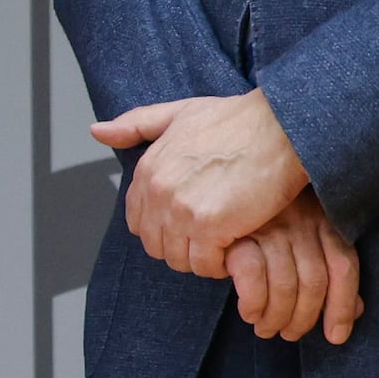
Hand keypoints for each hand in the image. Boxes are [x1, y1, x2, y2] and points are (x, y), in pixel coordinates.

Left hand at [92, 89, 310, 274]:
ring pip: (178, 258)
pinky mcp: (210, 226)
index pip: (138, 220)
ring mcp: (181, 210)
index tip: (188, 225)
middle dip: (180, 246)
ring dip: (200, 259)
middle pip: (155, 244)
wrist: (282, 126)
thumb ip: (138, 124)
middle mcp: (158, 190)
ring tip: (223, 245)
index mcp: (148, 168)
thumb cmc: (239, 120)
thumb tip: (97, 131)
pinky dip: (219, 265)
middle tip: (209, 240)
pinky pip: (204, 264)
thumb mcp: (181, 112)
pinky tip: (235, 250)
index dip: (162, 228)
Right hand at [223, 199, 363, 345]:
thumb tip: (357, 311)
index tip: (335, 336)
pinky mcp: (237, 234)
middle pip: (314, 282)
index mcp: (324, 221)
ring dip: (277, 317)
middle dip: (303, 318)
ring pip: (285, 284)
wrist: (220, 192)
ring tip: (267, 329)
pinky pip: (253, 277)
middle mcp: (301, 222)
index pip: (343, 267)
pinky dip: (253, 303)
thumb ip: (329, 273)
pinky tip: (249, 313)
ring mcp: (269, 227)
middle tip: (290, 335)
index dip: (342, 307)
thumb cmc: (267, 224)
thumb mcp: (305, 240)